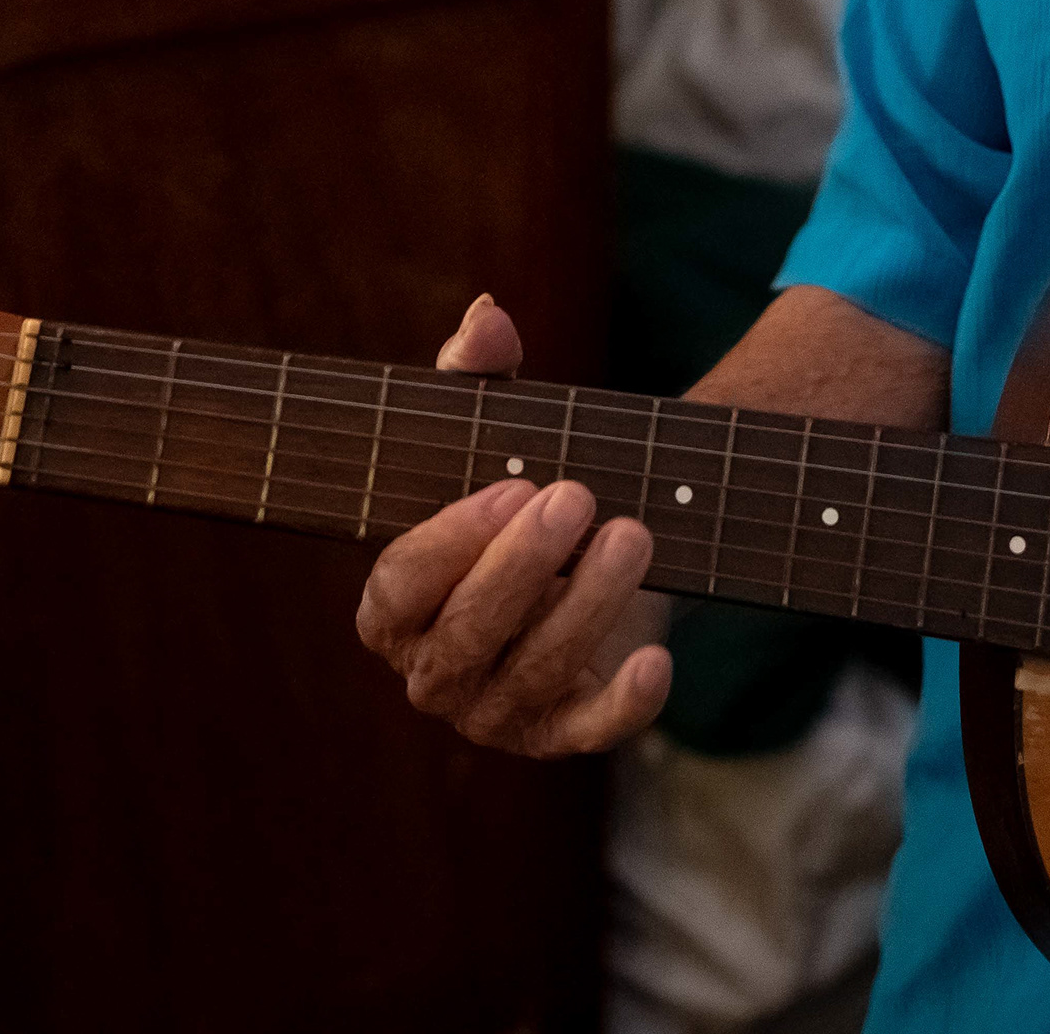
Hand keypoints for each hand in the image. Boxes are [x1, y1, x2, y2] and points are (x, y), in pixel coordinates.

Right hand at [353, 293, 672, 755]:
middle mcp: (432, 668)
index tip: (510, 487)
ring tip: (636, 534)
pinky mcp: (559, 732)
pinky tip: (656, 662)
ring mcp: (494, 710)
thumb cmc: (516, 491)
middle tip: (583, 496)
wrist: (587, 549)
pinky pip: (586, 733)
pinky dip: (622, 706)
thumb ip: (477, 375)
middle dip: (525, 566)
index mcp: (393, 603)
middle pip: (468, 633)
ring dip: (588, 604)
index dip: (449, 541)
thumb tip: (488, 315)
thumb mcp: (493, 429)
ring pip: (532, 672)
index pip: (400, 586)